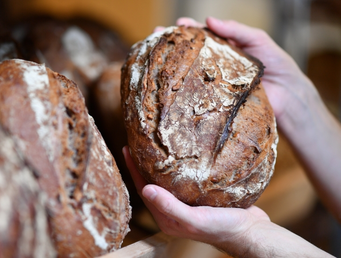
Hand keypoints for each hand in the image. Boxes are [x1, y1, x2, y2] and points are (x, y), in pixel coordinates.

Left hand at [123, 146, 333, 256]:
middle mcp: (174, 210)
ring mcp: (187, 203)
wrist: (252, 232)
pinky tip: (182, 152)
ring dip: (160, 163)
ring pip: (168, 179)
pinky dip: (179, 165)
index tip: (126, 148)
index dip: (133, 169)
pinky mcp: (200, 196)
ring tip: (155, 142)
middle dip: (142, 163)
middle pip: (152, 182)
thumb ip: (170, 207)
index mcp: (167, 218)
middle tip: (137, 141)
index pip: (143, 189)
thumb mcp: (194, 220)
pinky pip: (185, 178)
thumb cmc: (224, 229)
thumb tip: (146, 189)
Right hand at [166, 17, 317, 122]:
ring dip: (172, 66)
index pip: (202, 36)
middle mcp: (215, 66)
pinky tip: (170, 86)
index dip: (187, 30)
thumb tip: (210, 20)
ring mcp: (213, 83)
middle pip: (190, 54)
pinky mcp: (215, 101)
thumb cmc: (276, 65)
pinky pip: (197, 94)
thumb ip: (235, 29)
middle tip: (156, 37)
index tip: (176, 24)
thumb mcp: (257, 39)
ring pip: (189, 74)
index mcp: (224, 49)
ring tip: (157, 58)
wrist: (288, 95)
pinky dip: (182, 90)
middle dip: (172, 45)